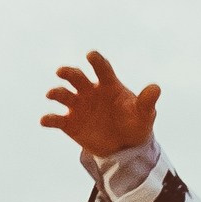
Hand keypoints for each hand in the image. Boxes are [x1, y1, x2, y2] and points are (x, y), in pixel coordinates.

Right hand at [41, 50, 160, 160]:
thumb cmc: (135, 123)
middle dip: (68, 73)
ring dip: (56, 92)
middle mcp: (89, 91)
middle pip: (76, 77)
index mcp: (108, 84)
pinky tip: (44, 120)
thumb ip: (147, 101)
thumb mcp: (144, 114)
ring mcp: (78, 106)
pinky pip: (57, 119)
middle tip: (62, 72)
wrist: (125, 146)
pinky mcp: (70, 123)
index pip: (101, 68)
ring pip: (63, 94)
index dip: (96, 61)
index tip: (90, 55)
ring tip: (52, 94)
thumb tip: (156, 88)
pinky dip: (49, 119)